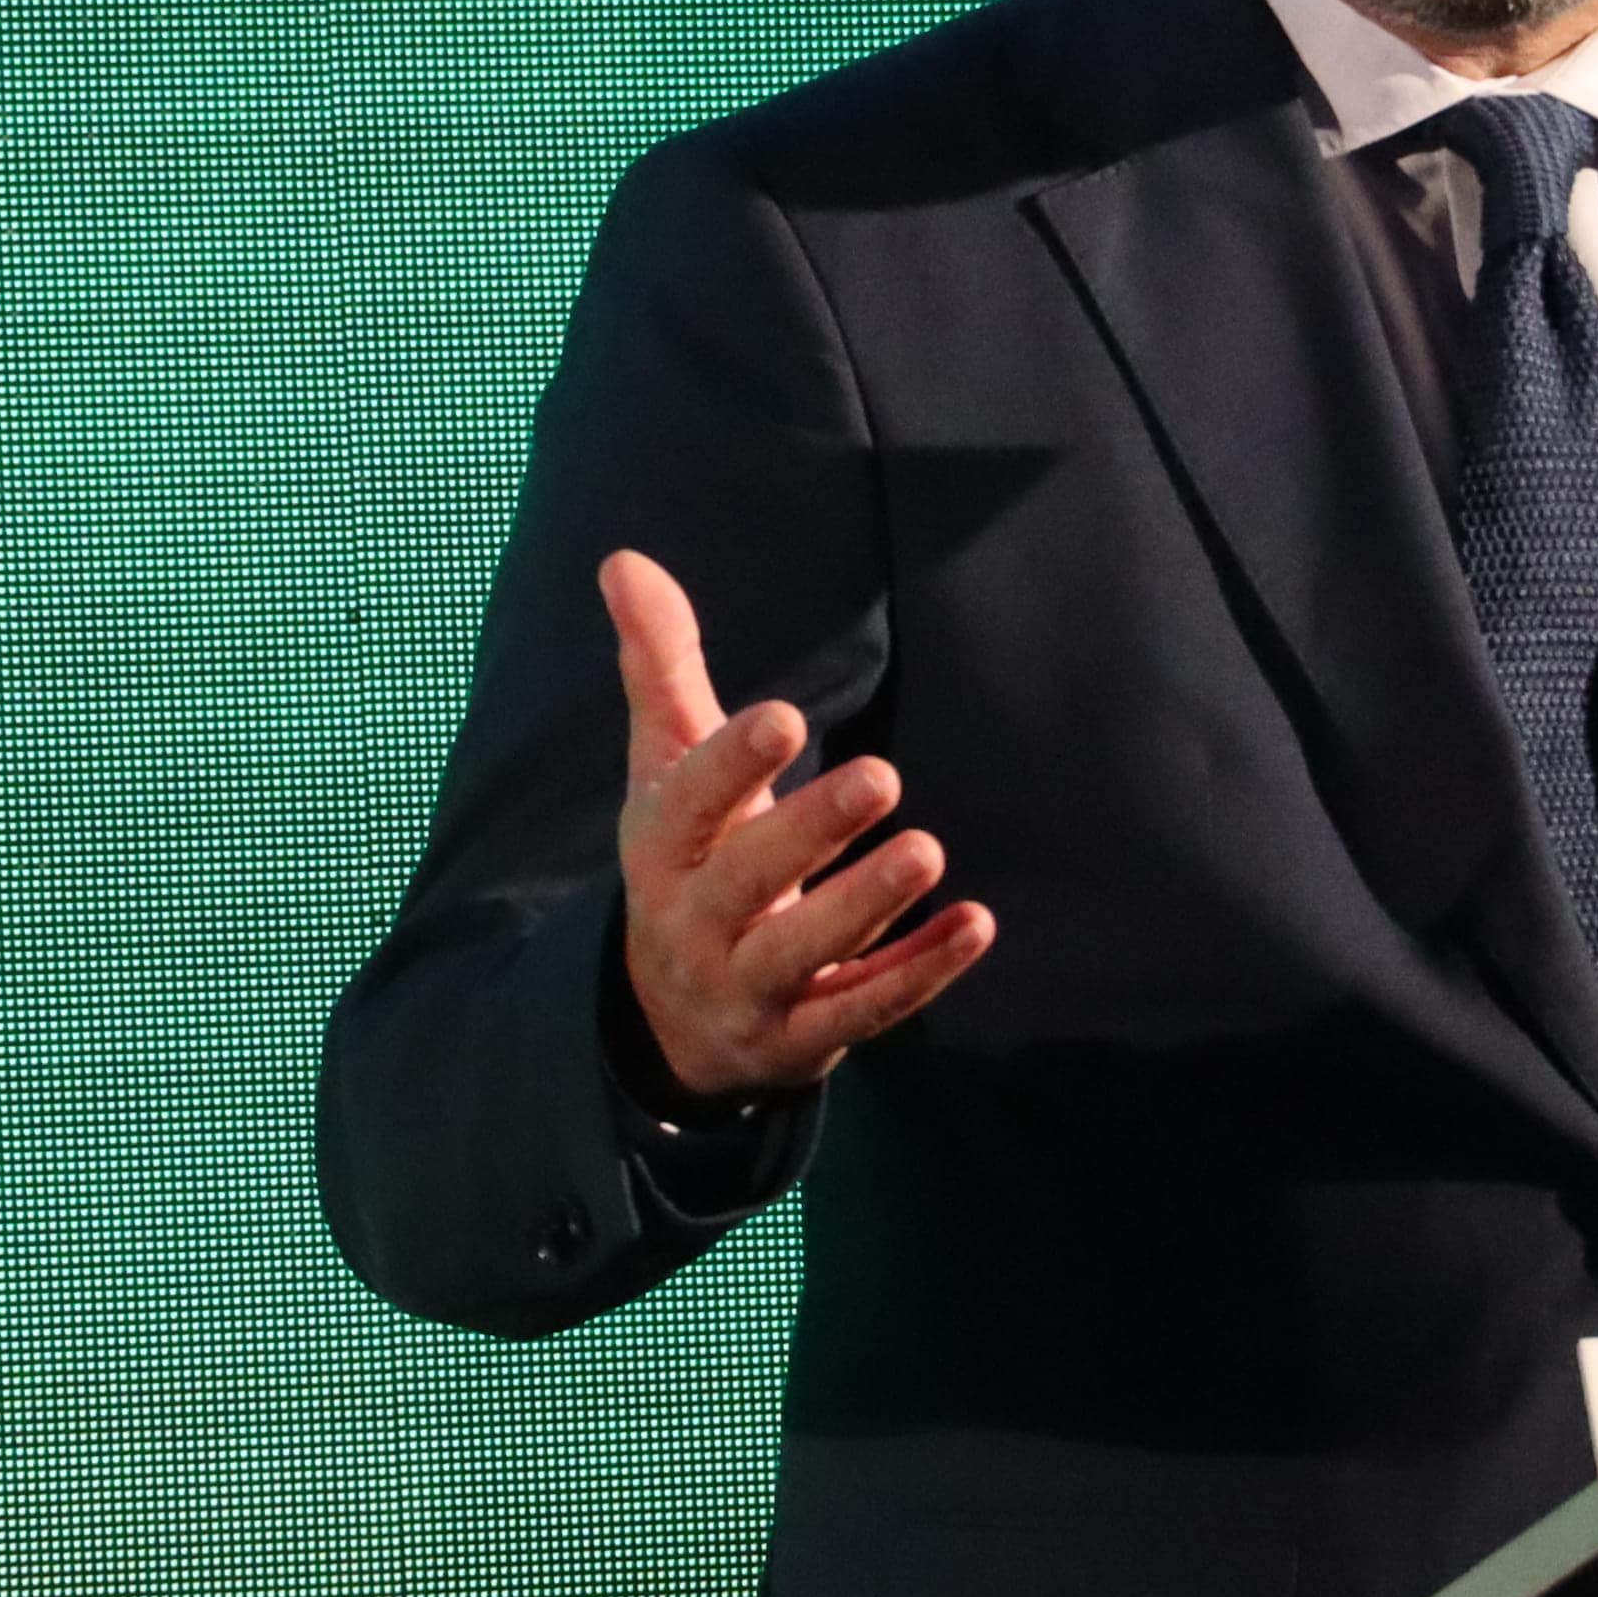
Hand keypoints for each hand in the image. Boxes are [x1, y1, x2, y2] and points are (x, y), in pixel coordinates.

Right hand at [606, 548, 997, 1103]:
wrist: (673, 1019)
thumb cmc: (689, 858)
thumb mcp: (666, 766)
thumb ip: (659, 664)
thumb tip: (623, 558)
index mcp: (661, 845)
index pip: (689, 802)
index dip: (731, 763)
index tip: (783, 715)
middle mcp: (693, 922)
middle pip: (746, 879)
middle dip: (810, 830)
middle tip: (883, 775)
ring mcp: (745, 988)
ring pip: (804, 953)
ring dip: (868, 904)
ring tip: (930, 850)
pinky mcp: (799, 1038)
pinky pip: (859, 1010)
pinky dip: (918, 972)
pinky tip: (974, 925)